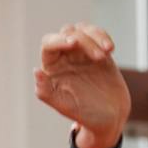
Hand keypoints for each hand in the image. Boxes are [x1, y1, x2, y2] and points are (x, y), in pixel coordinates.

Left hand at [35, 22, 128, 147]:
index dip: (58, 40)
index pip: (49, 45)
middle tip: (99, 57)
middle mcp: (65, 58)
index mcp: (52, 69)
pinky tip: (110, 50)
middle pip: (67, 33)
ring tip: (107, 53)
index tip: (73, 43)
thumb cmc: (83, 114)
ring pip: (83, 30)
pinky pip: (99, 36)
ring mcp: (82, 54)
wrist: (108, 118)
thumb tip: (36, 71)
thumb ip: (46, 91)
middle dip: (83, 40)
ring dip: (96, 36)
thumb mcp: (64, 105)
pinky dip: (104, 37)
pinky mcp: (100, 53)